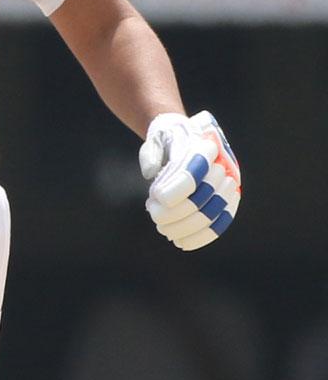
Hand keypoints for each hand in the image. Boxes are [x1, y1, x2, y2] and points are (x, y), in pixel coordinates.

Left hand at [138, 111, 240, 250]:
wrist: (191, 136)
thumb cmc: (169, 139)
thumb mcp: (157, 137)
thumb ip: (152, 152)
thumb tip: (150, 172)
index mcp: (203, 145)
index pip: (194, 170)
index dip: (177, 188)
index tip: (157, 197)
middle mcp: (222, 165)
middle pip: (202, 197)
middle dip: (175, 212)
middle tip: (155, 215)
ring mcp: (230, 184)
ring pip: (210, 213)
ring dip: (184, 226)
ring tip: (164, 229)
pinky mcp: (229, 200)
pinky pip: (219, 223)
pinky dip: (201, 236)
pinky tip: (182, 243)